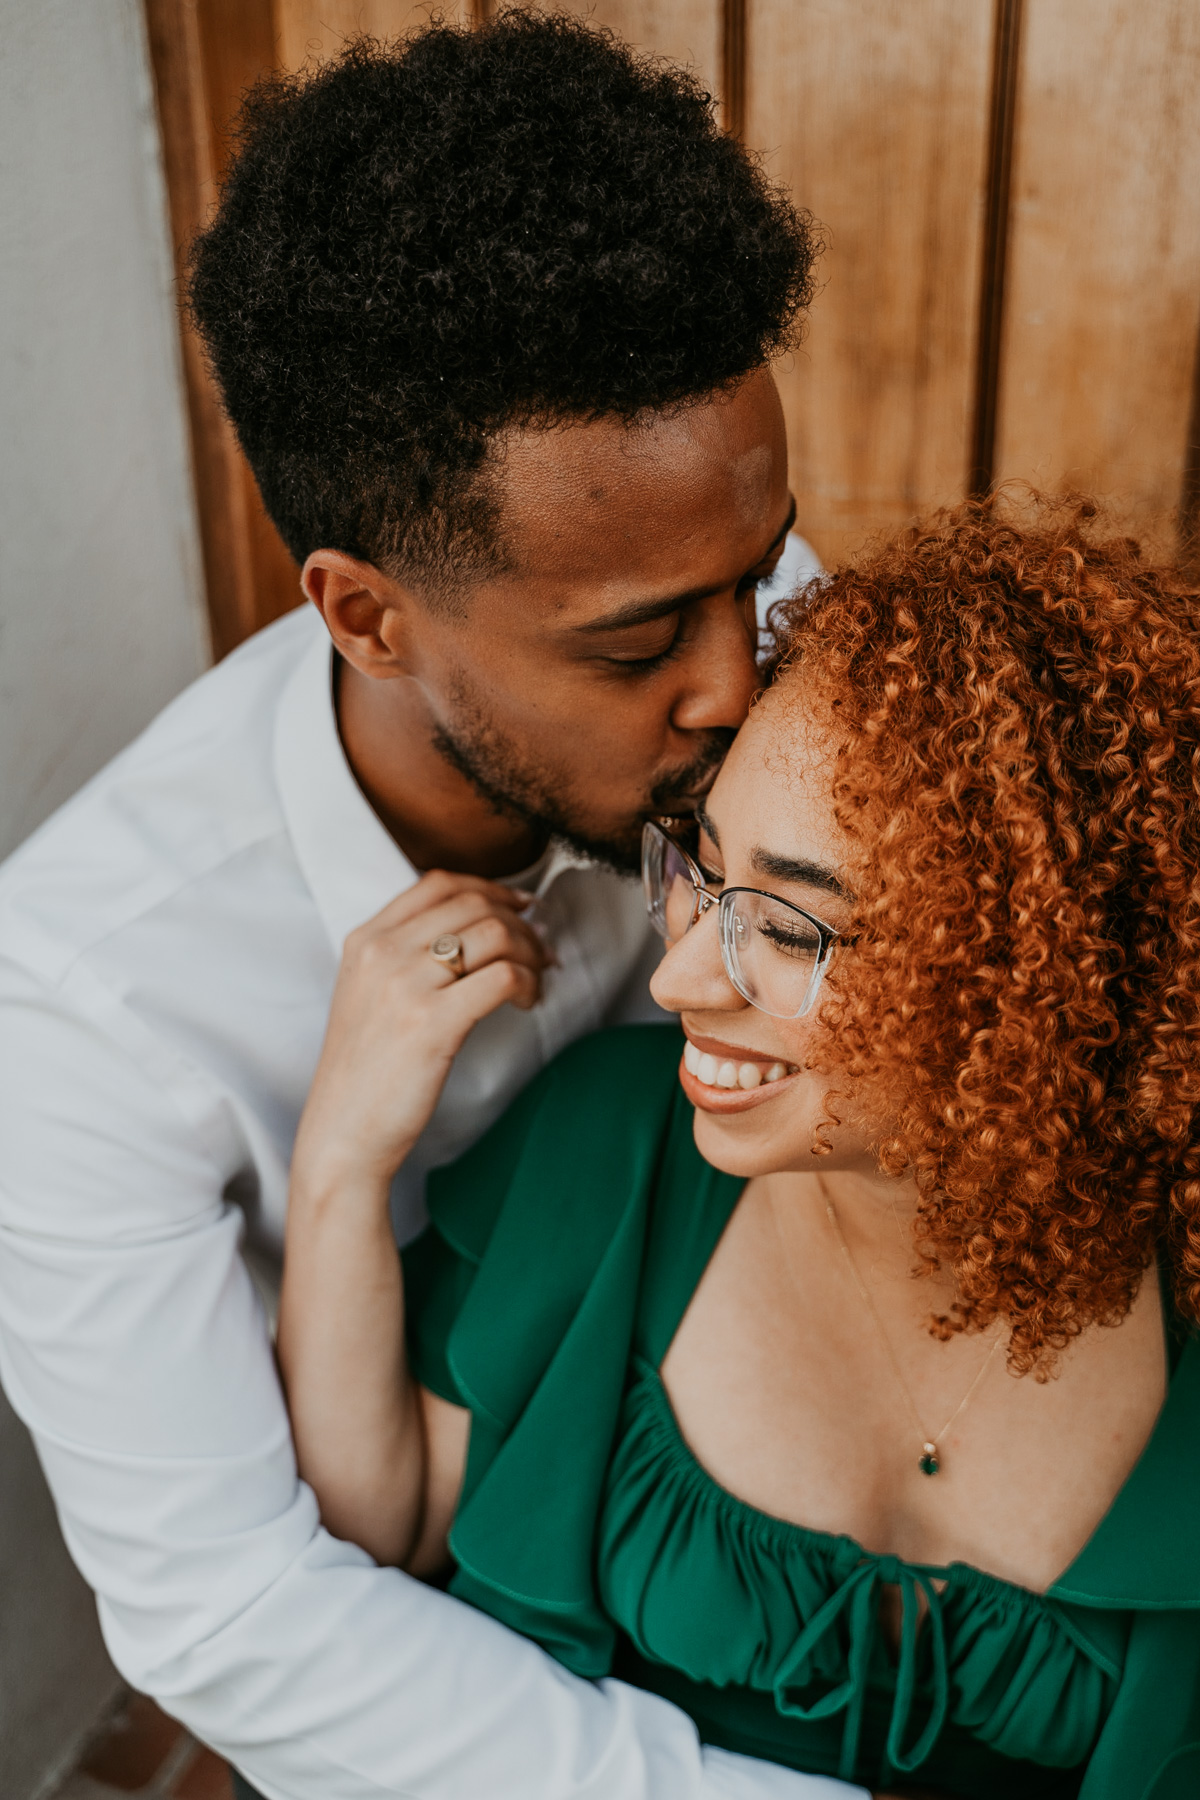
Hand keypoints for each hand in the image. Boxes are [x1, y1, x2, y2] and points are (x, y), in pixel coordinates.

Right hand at [292, 870, 549, 1194]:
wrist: (342, 1131)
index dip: (490, 887)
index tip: (520, 905)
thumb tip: (478, 930)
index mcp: (364, 940)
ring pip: (494, 933)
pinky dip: (528, 982)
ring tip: (538, 977)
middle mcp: (382, 953)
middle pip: (473, 904)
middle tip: (541, 950)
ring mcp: (405, 985)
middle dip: (520, 922)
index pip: (438, 883)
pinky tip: (528, 1001)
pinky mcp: (432, 1022)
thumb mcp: (368, 996)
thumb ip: (404, 957)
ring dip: (530, 951)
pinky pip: (502, 976)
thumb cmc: (365, 1071)